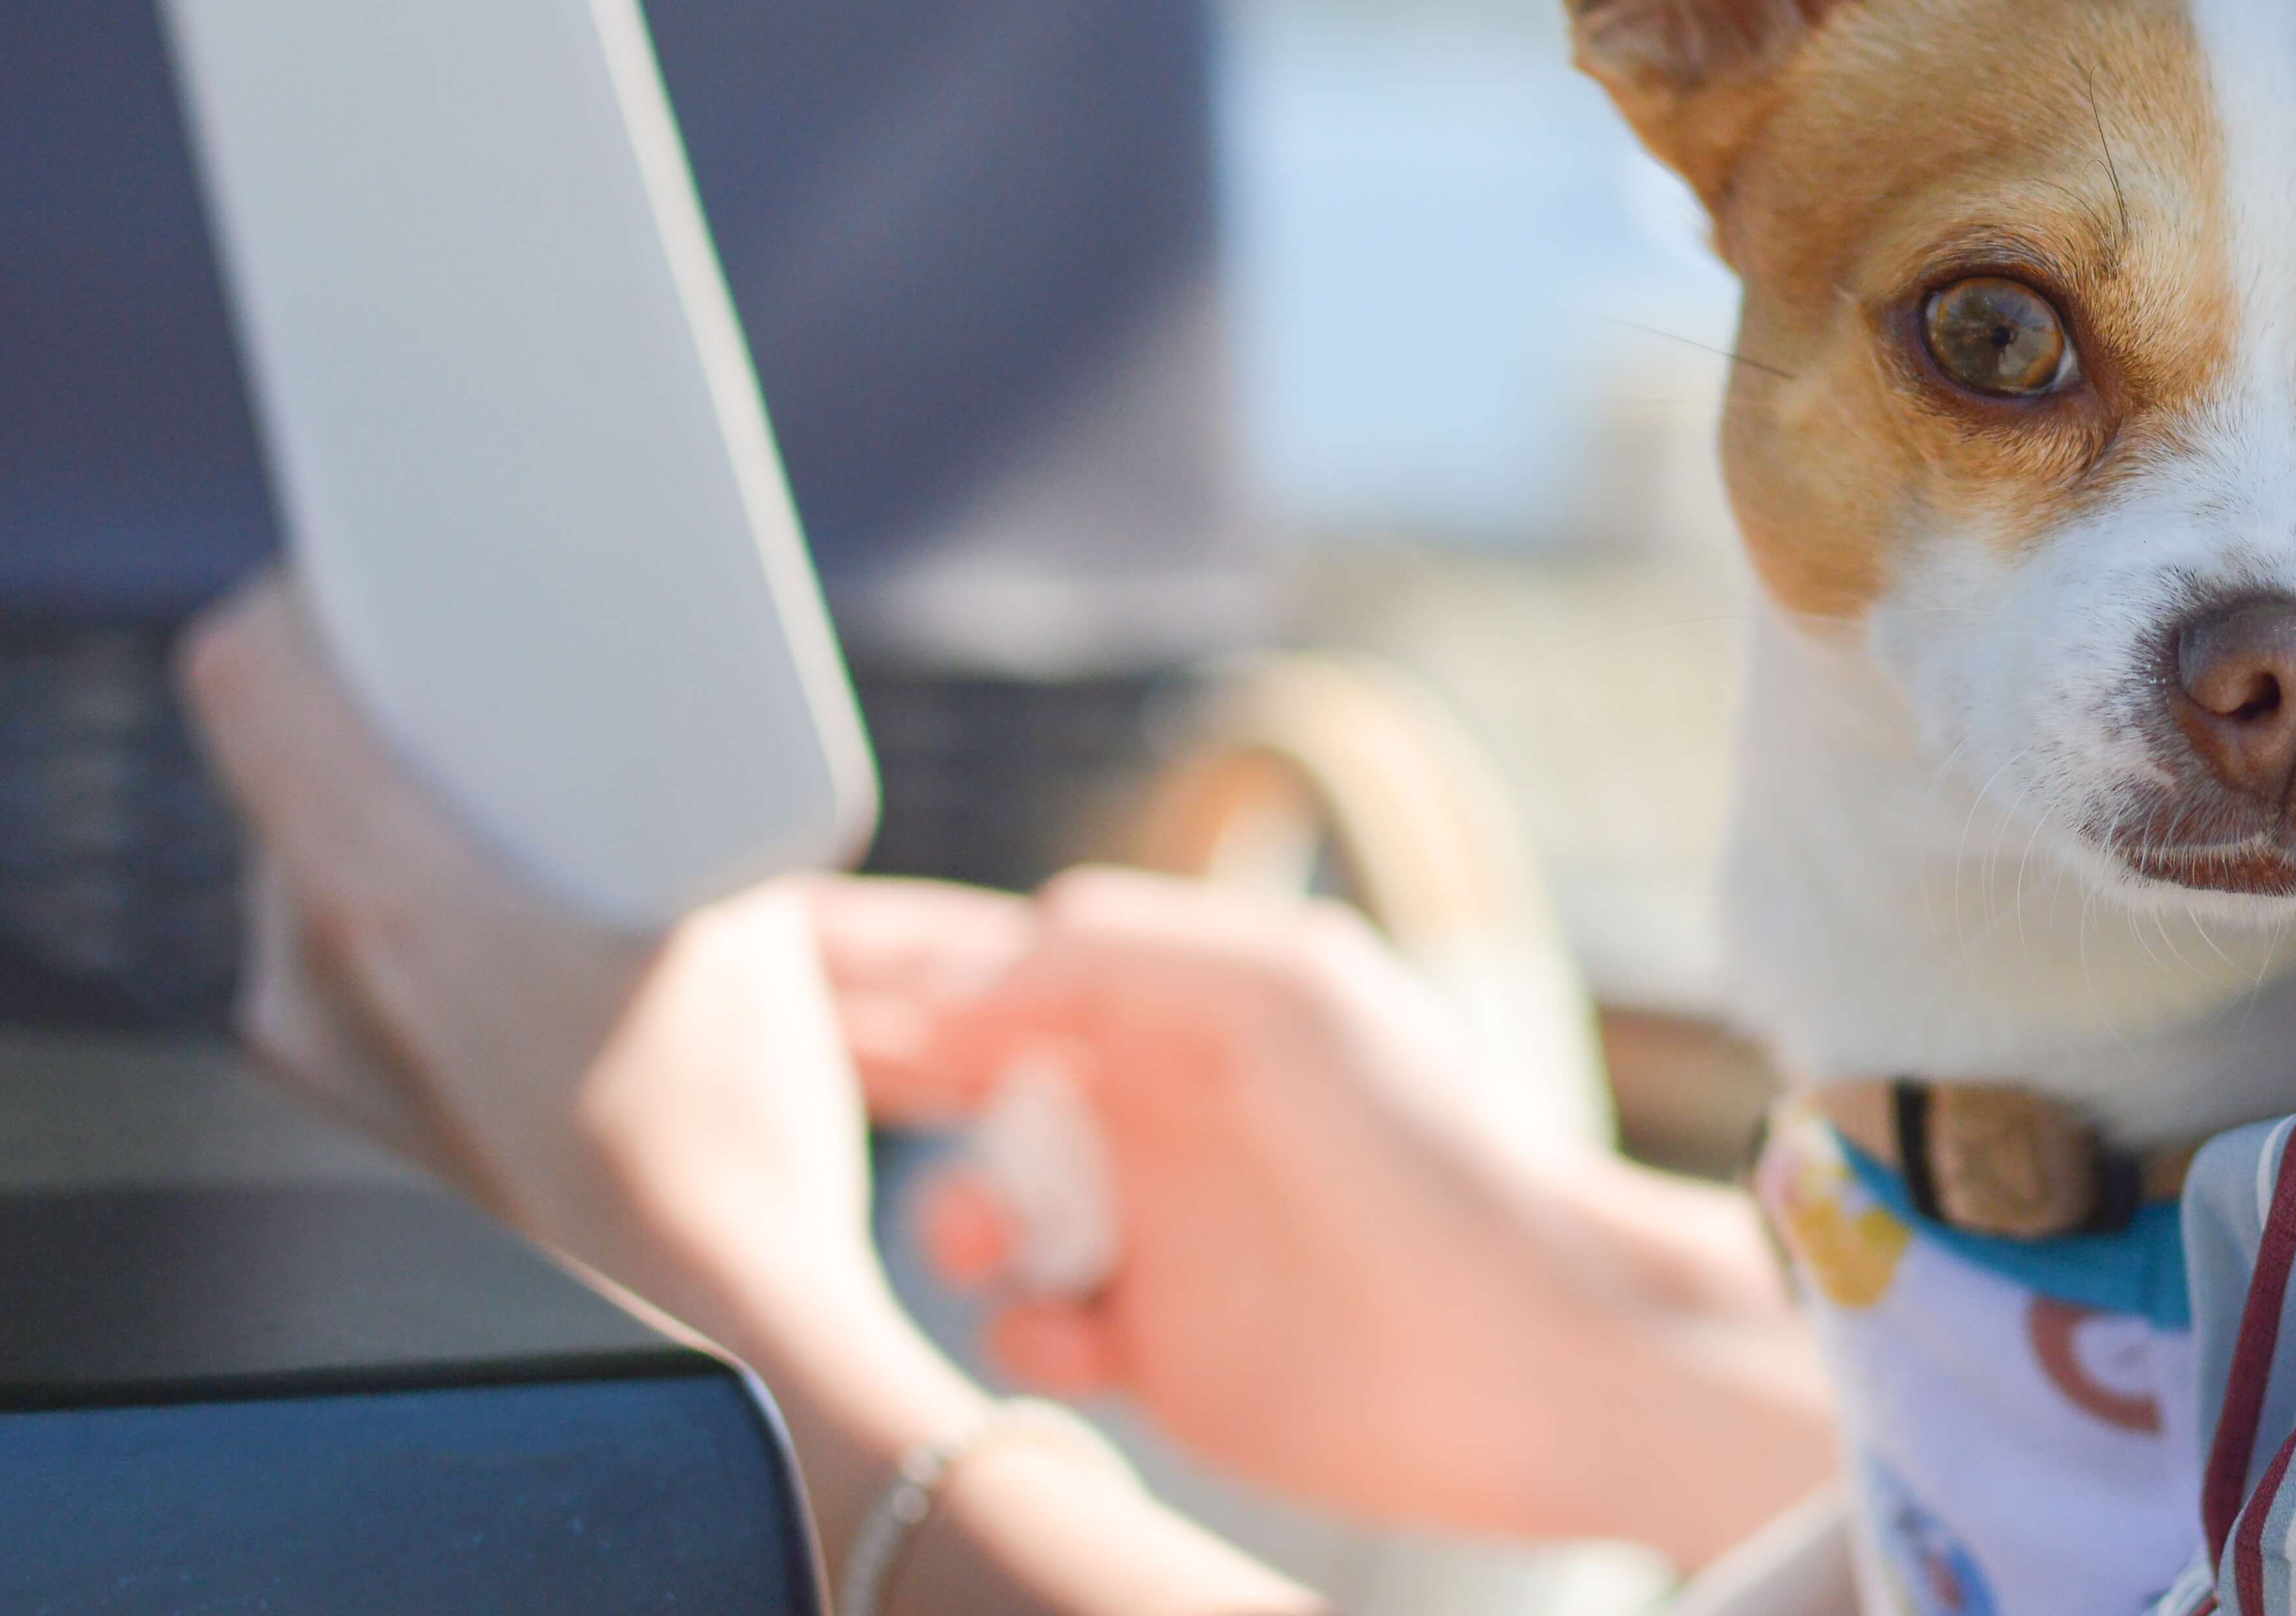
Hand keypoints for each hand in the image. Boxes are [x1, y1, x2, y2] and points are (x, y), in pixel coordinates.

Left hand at [177, 576, 897, 1346]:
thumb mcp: (737, 914)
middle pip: (287, 764)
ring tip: (528, 808)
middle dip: (387, 703)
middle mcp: (312, 975)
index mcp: (390, 903)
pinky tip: (520, 919)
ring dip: (399, 809)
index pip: (249, 678)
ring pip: (309, 860)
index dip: (309, 593)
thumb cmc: (734, 1125)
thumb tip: (662, 721)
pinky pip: (336, 950)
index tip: (392, 566)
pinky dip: (405, 903)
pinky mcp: (340, 1104)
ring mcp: (310, 1051)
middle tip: (502, 675)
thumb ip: (671, 800)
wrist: (714, 1325)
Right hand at [822, 866, 1833, 1564]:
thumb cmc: (1435, 1151)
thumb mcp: (1284, 993)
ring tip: (978, 1232)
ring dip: (948, 1213)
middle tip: (768, 1080)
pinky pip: (1033, 1329)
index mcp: (1179, 1002)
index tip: (760, 946)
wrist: (1535, 1347)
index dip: (880, 949)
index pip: (995, 954)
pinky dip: (1019, 1329)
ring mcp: (1155, 1226)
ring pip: (976, 1208)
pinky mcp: (1160, 1348)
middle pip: (961, 1071)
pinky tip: (1063, 1327)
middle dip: (864, 1068)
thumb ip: (1117, 954)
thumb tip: (967, 970)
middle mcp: (1155, 1104)